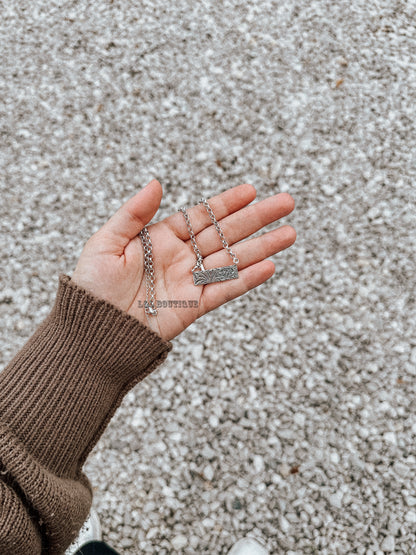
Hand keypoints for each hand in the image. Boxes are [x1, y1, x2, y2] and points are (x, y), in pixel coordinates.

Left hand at [71, 180, 295, 340]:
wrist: (92, 332)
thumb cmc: (92, 286)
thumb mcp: (106, 242)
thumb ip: (133, 214)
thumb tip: (157, 183)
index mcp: (161, 238)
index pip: (202, 216)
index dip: (227, 203)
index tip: (252, 190)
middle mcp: (181, 257)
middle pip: (226, 233)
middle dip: (256, 219)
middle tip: (286, 203)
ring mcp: (190, 281)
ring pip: (233, 260)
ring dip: (262, 247)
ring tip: (289, 233)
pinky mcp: (194, 306)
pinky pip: (225, 290)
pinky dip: (246, 279)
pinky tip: (269, 266)